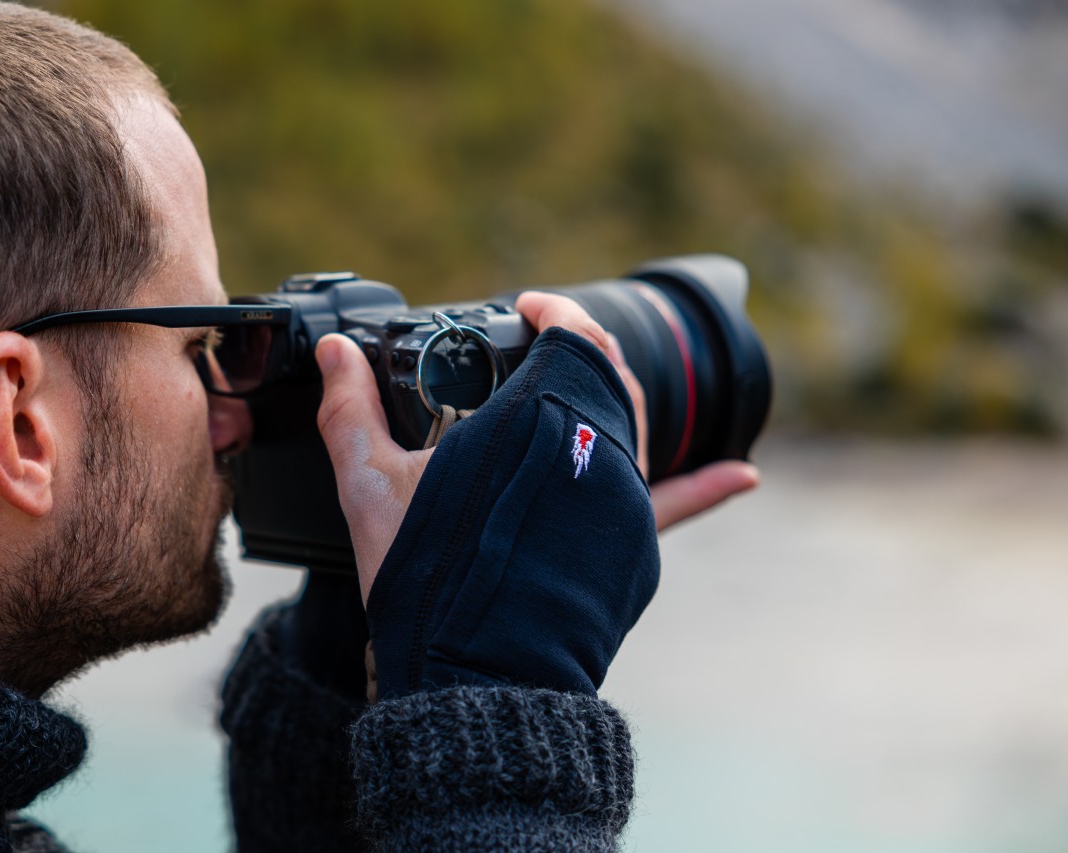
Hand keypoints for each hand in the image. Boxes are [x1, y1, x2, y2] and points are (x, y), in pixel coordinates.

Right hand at [315, 293, 757, 600]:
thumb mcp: (371, 485)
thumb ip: (350, 411)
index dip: (551, 313)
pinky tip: (743, 473)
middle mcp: (594, 449)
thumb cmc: (424, 576)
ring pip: (637, 420)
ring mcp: (620, 497)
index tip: (527, 307)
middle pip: (608, 371)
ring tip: (584, 378)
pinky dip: (708, 485)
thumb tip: (334, 353)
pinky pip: (677, 505)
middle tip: (544, 341)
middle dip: (580, 344)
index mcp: (538, 420)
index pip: (568, 337)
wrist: (473, 670)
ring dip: (615, 387)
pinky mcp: (632, 543)